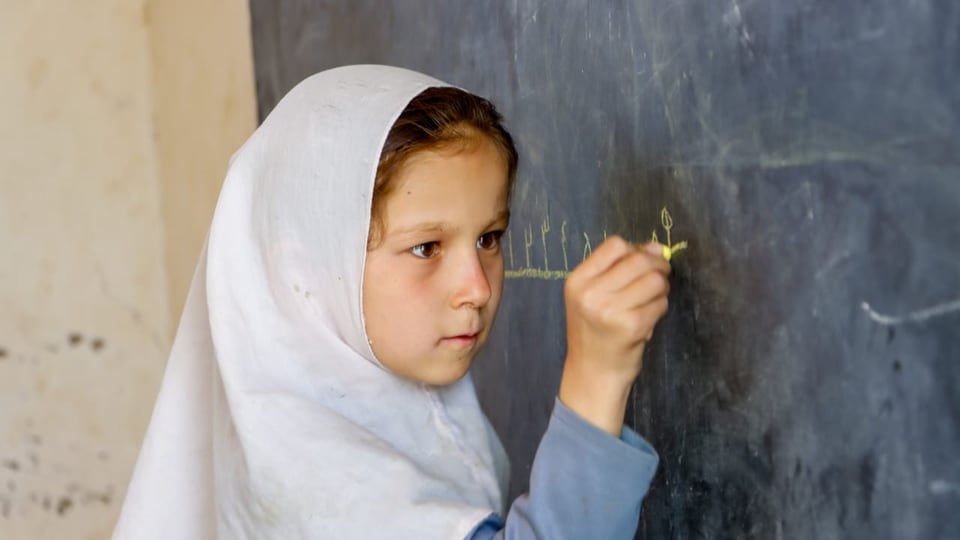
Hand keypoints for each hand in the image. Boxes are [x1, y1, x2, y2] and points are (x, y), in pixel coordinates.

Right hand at [558, 236, 670, 435]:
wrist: (592, 373)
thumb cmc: (594, 332)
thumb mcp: (592, 295)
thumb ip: (618, 269)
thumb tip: (654, 248)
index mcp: (577, 280)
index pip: (615, 245)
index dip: (634, 250)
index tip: (640, 263)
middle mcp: (590, 293)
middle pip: (638, 260)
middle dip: (657, 265)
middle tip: (660, 276)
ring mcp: (610, 310)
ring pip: (654, 280)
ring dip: (661, 287)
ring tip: (652, 299)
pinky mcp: (632, 326)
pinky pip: (660, 303)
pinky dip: (660, 307)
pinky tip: (649, 316)